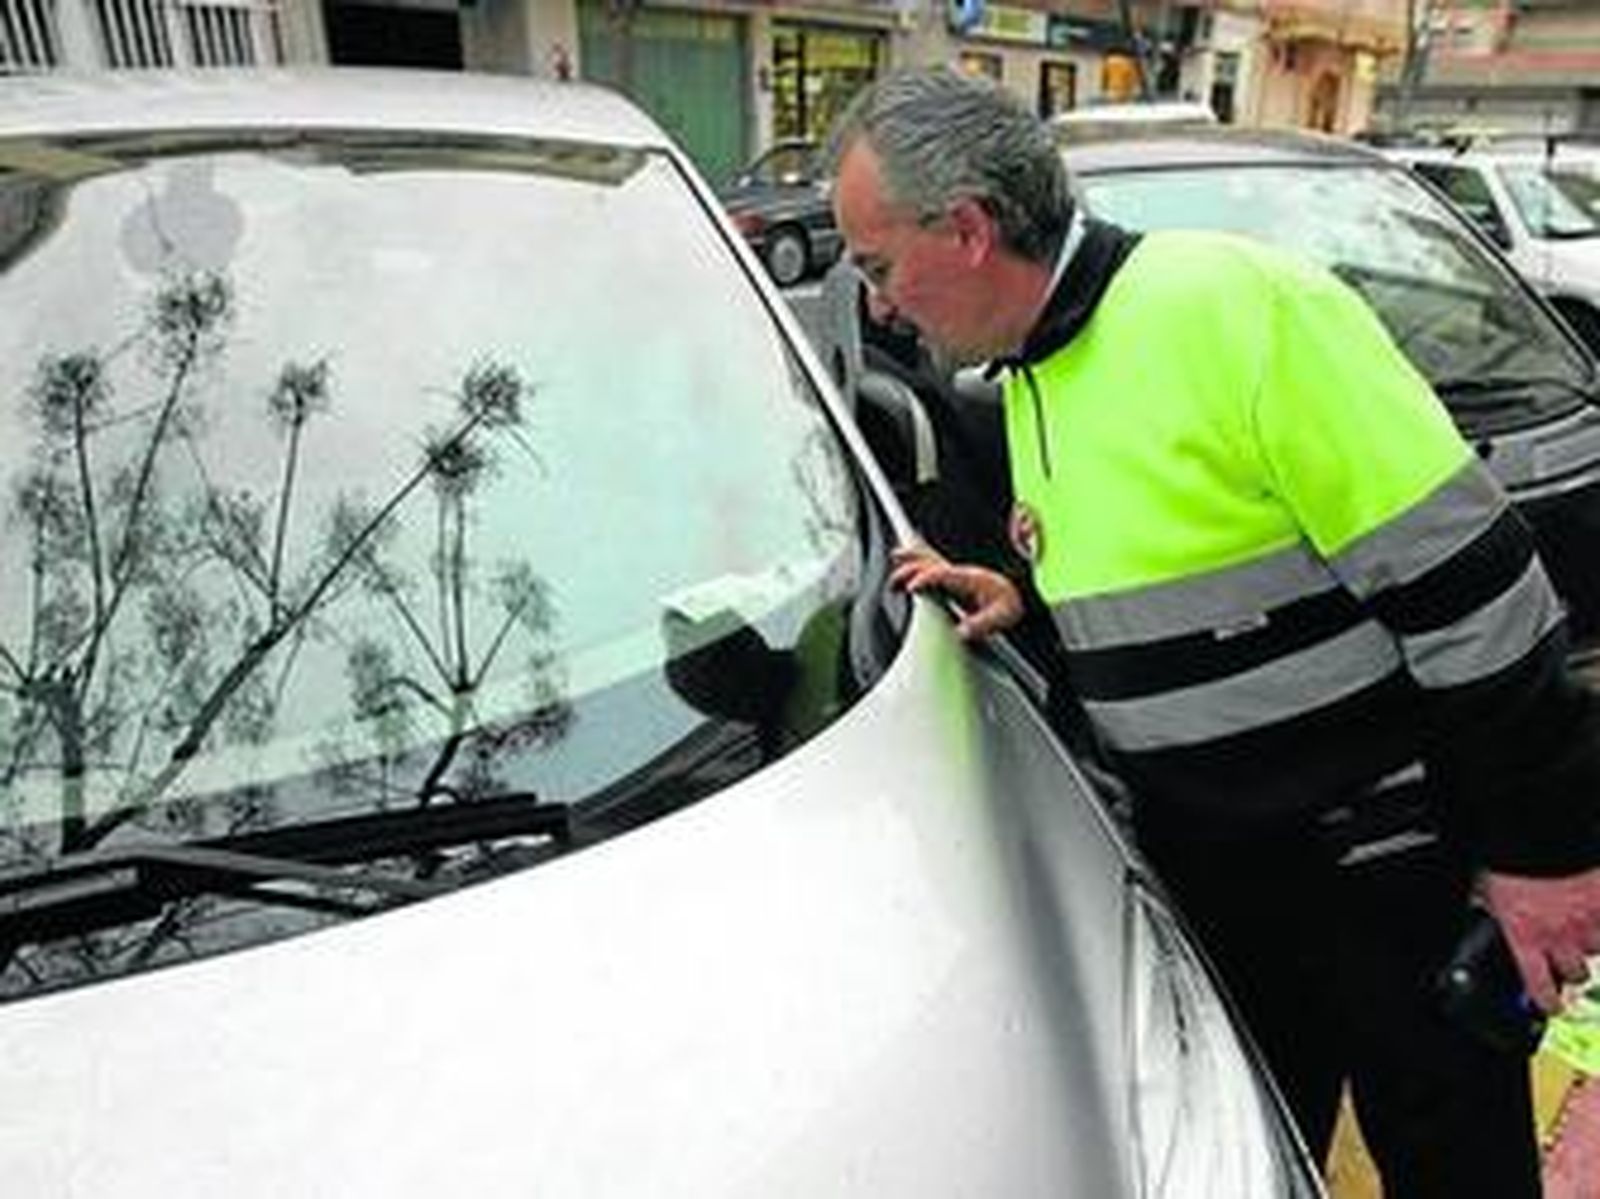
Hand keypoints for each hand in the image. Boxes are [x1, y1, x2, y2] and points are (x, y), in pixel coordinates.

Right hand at [889, 544, 1024, 641]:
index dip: (926, 579)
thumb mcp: (1002, 615)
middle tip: (896, 580)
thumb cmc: (1007, 603)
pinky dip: (916, 559)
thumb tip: (962, 632)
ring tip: (895, 556)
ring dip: (911, 558)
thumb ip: (982, 624)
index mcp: (969, 579)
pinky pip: (930, 565)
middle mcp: (959, 574)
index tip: (912, 587)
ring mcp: (954, 575)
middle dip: (912, 568)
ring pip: (929, 560)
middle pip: (931, 563)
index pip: (942, 574)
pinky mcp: (950, 581)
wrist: (1012, 597)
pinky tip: (904, 558)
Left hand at [1481, 868, 1599, 1012]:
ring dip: (1588, 942)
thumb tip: (1484, 909)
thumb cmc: (1513, 855)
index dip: (1547, 1001)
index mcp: (1525, 934)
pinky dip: (1599, 922)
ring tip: (1579, 925)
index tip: (1552, 1005)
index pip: (1538, 986)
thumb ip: (1494, 906)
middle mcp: (1559, 935)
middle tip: (1564, 959)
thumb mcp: (1491, 886)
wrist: (1541, 829)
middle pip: (1573, 974)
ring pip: (1595, 950)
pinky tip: (1593, 910)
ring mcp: (1589, 923)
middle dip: (1569, 969)